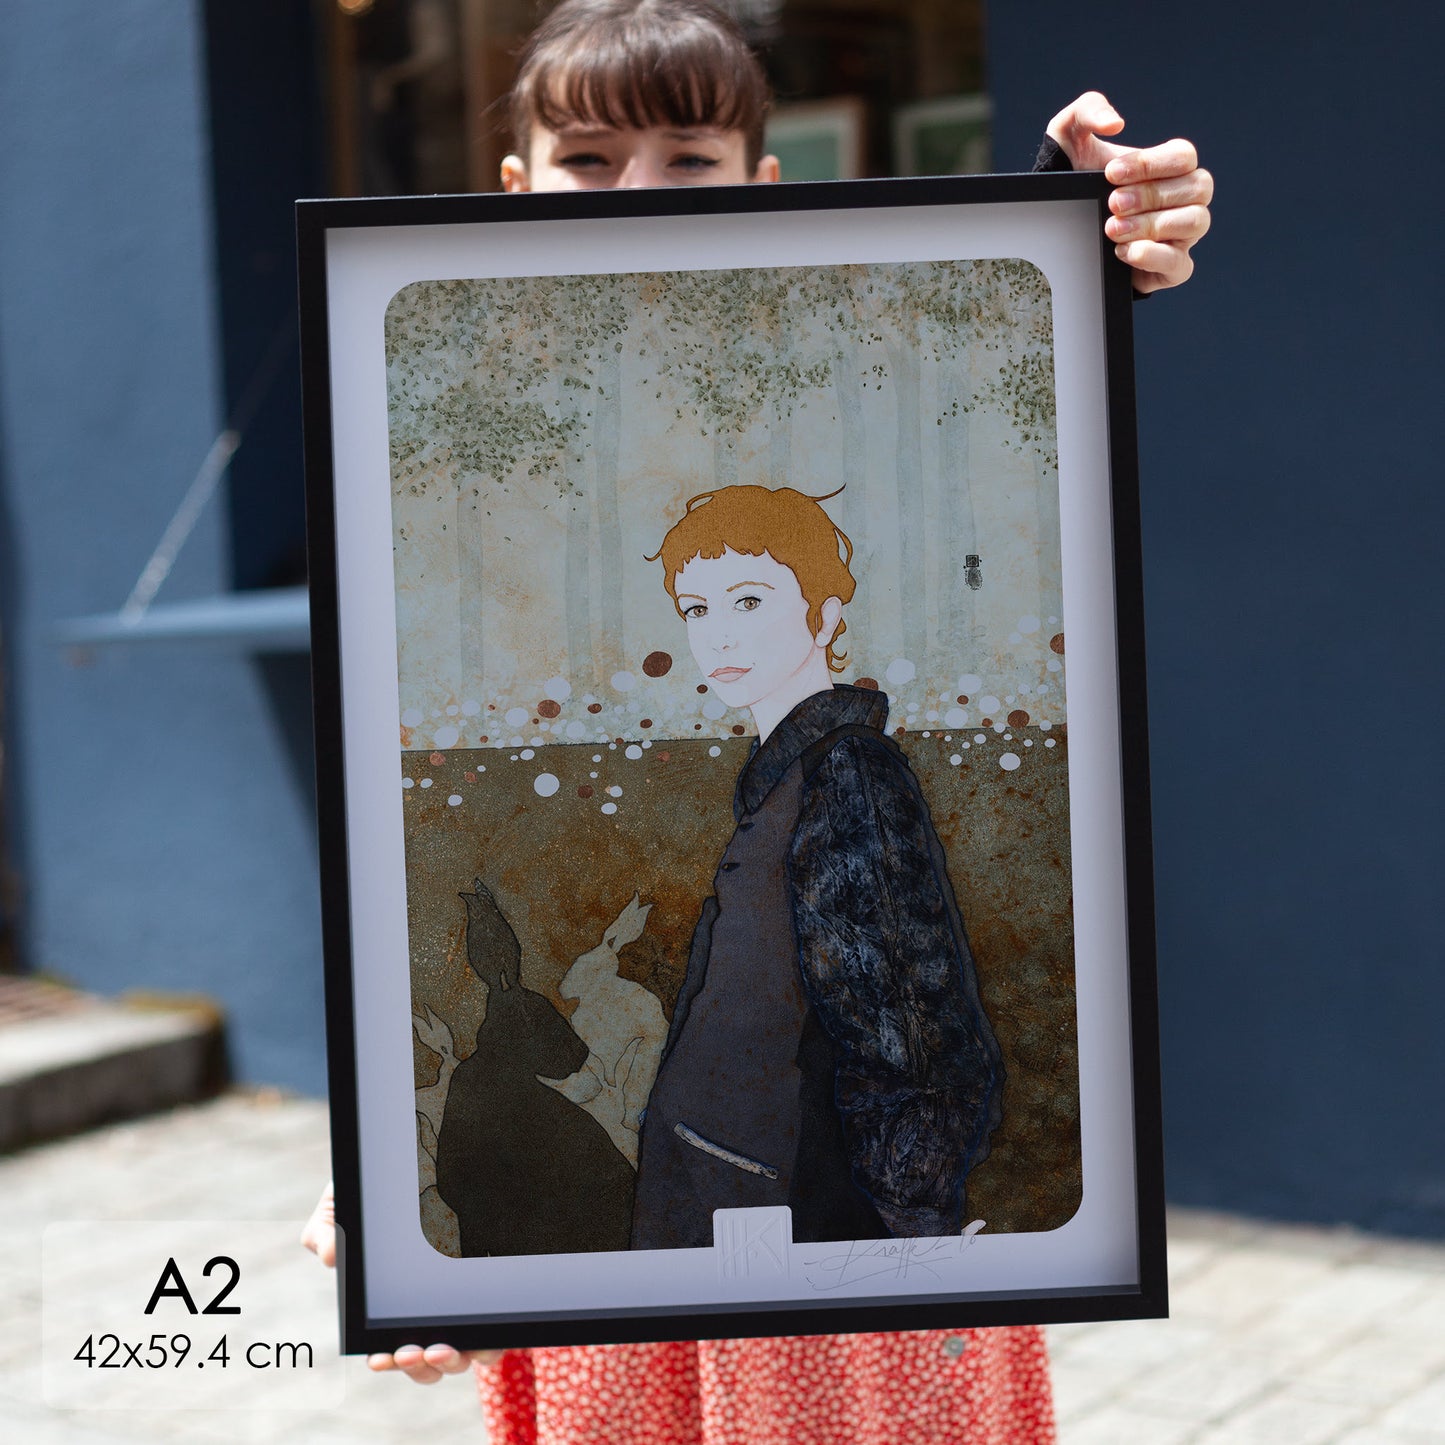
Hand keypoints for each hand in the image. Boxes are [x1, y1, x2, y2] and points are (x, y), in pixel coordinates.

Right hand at [301, 1181, 504, 1380]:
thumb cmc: (375, 1186)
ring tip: (439, 1348)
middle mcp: (436, 1309)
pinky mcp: (497, 1286)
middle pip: (435, 1361)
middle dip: (421, 1367)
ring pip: (469, 1352)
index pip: (397, 1349)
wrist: (418, 1156)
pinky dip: (490, 1341)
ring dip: (452, 1361)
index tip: (379, 1358)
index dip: (391, 1361)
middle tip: (410, 1351)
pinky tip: (479, 1335)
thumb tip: (330, 1257)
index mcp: (399, 1304)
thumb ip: (325, 1230)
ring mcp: (468, 1301)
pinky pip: (501, 1326)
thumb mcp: (342, 1204)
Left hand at [1047, 92, 1212, 293]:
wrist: (1065, 226)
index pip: (1183, 156)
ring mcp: (1183, 233)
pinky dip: (1154, 257)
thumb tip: (1115, 122)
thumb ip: (1089, 110)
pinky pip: (1179, 264)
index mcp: (1173, 164)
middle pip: (1195, 188)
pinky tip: (1124, 252)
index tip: (1110, 173)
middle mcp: (1186, 197)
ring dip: (1153, 225)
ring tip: (1113, 229)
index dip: (1150, 164)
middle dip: (1150, 195)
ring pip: (1194, 222)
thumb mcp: (1071, 136)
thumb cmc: (1077, 176)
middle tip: (1111, 203)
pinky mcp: (1172, 268)